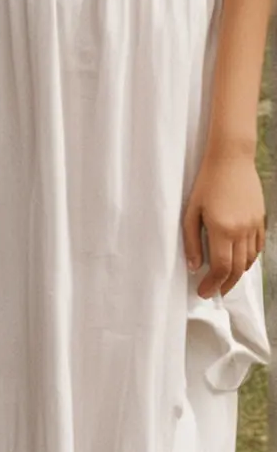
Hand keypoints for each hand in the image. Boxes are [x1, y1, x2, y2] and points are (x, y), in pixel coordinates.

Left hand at [182, 150, 264, 297]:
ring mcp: (254, 225)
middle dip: (224, 285)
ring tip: (224, 279)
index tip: (203, 292)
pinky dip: (249, 259)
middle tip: (214, 291)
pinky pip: (257, 247)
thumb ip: (191, 241)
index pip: (220, 268)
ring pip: (249, 260)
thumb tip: (194, 267)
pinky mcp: (261, 219)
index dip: (212, 284)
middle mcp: (241, 231)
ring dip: (237, 274)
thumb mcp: (191, 211)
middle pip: (236, 269)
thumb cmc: (206, 183)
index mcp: (222, 229)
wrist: (231, 159)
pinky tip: (239, 261)